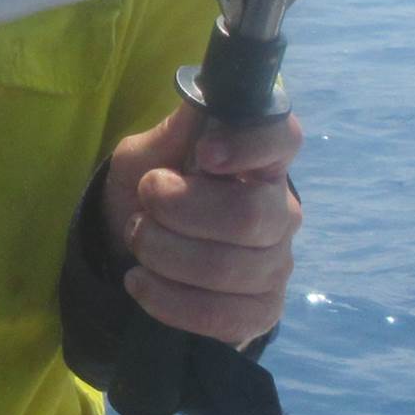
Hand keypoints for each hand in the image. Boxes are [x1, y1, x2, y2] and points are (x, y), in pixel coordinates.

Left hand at [99, 102, 303, 347]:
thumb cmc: (147, 192)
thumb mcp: (144, 155)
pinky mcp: (260, 312)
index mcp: (261, 160)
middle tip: (146, 203)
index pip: (285, 138)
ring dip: (166, 253)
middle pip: (251, 215)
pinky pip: (223, 316)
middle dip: (181, 210)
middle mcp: (280, 210)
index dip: (251, 145)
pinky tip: (141, 282)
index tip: (205, 154)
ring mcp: (275, 265)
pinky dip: (170, 300)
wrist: (130, 253)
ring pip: (230, 267)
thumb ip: (172, 133)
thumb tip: (201, 98)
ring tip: (138, 239)